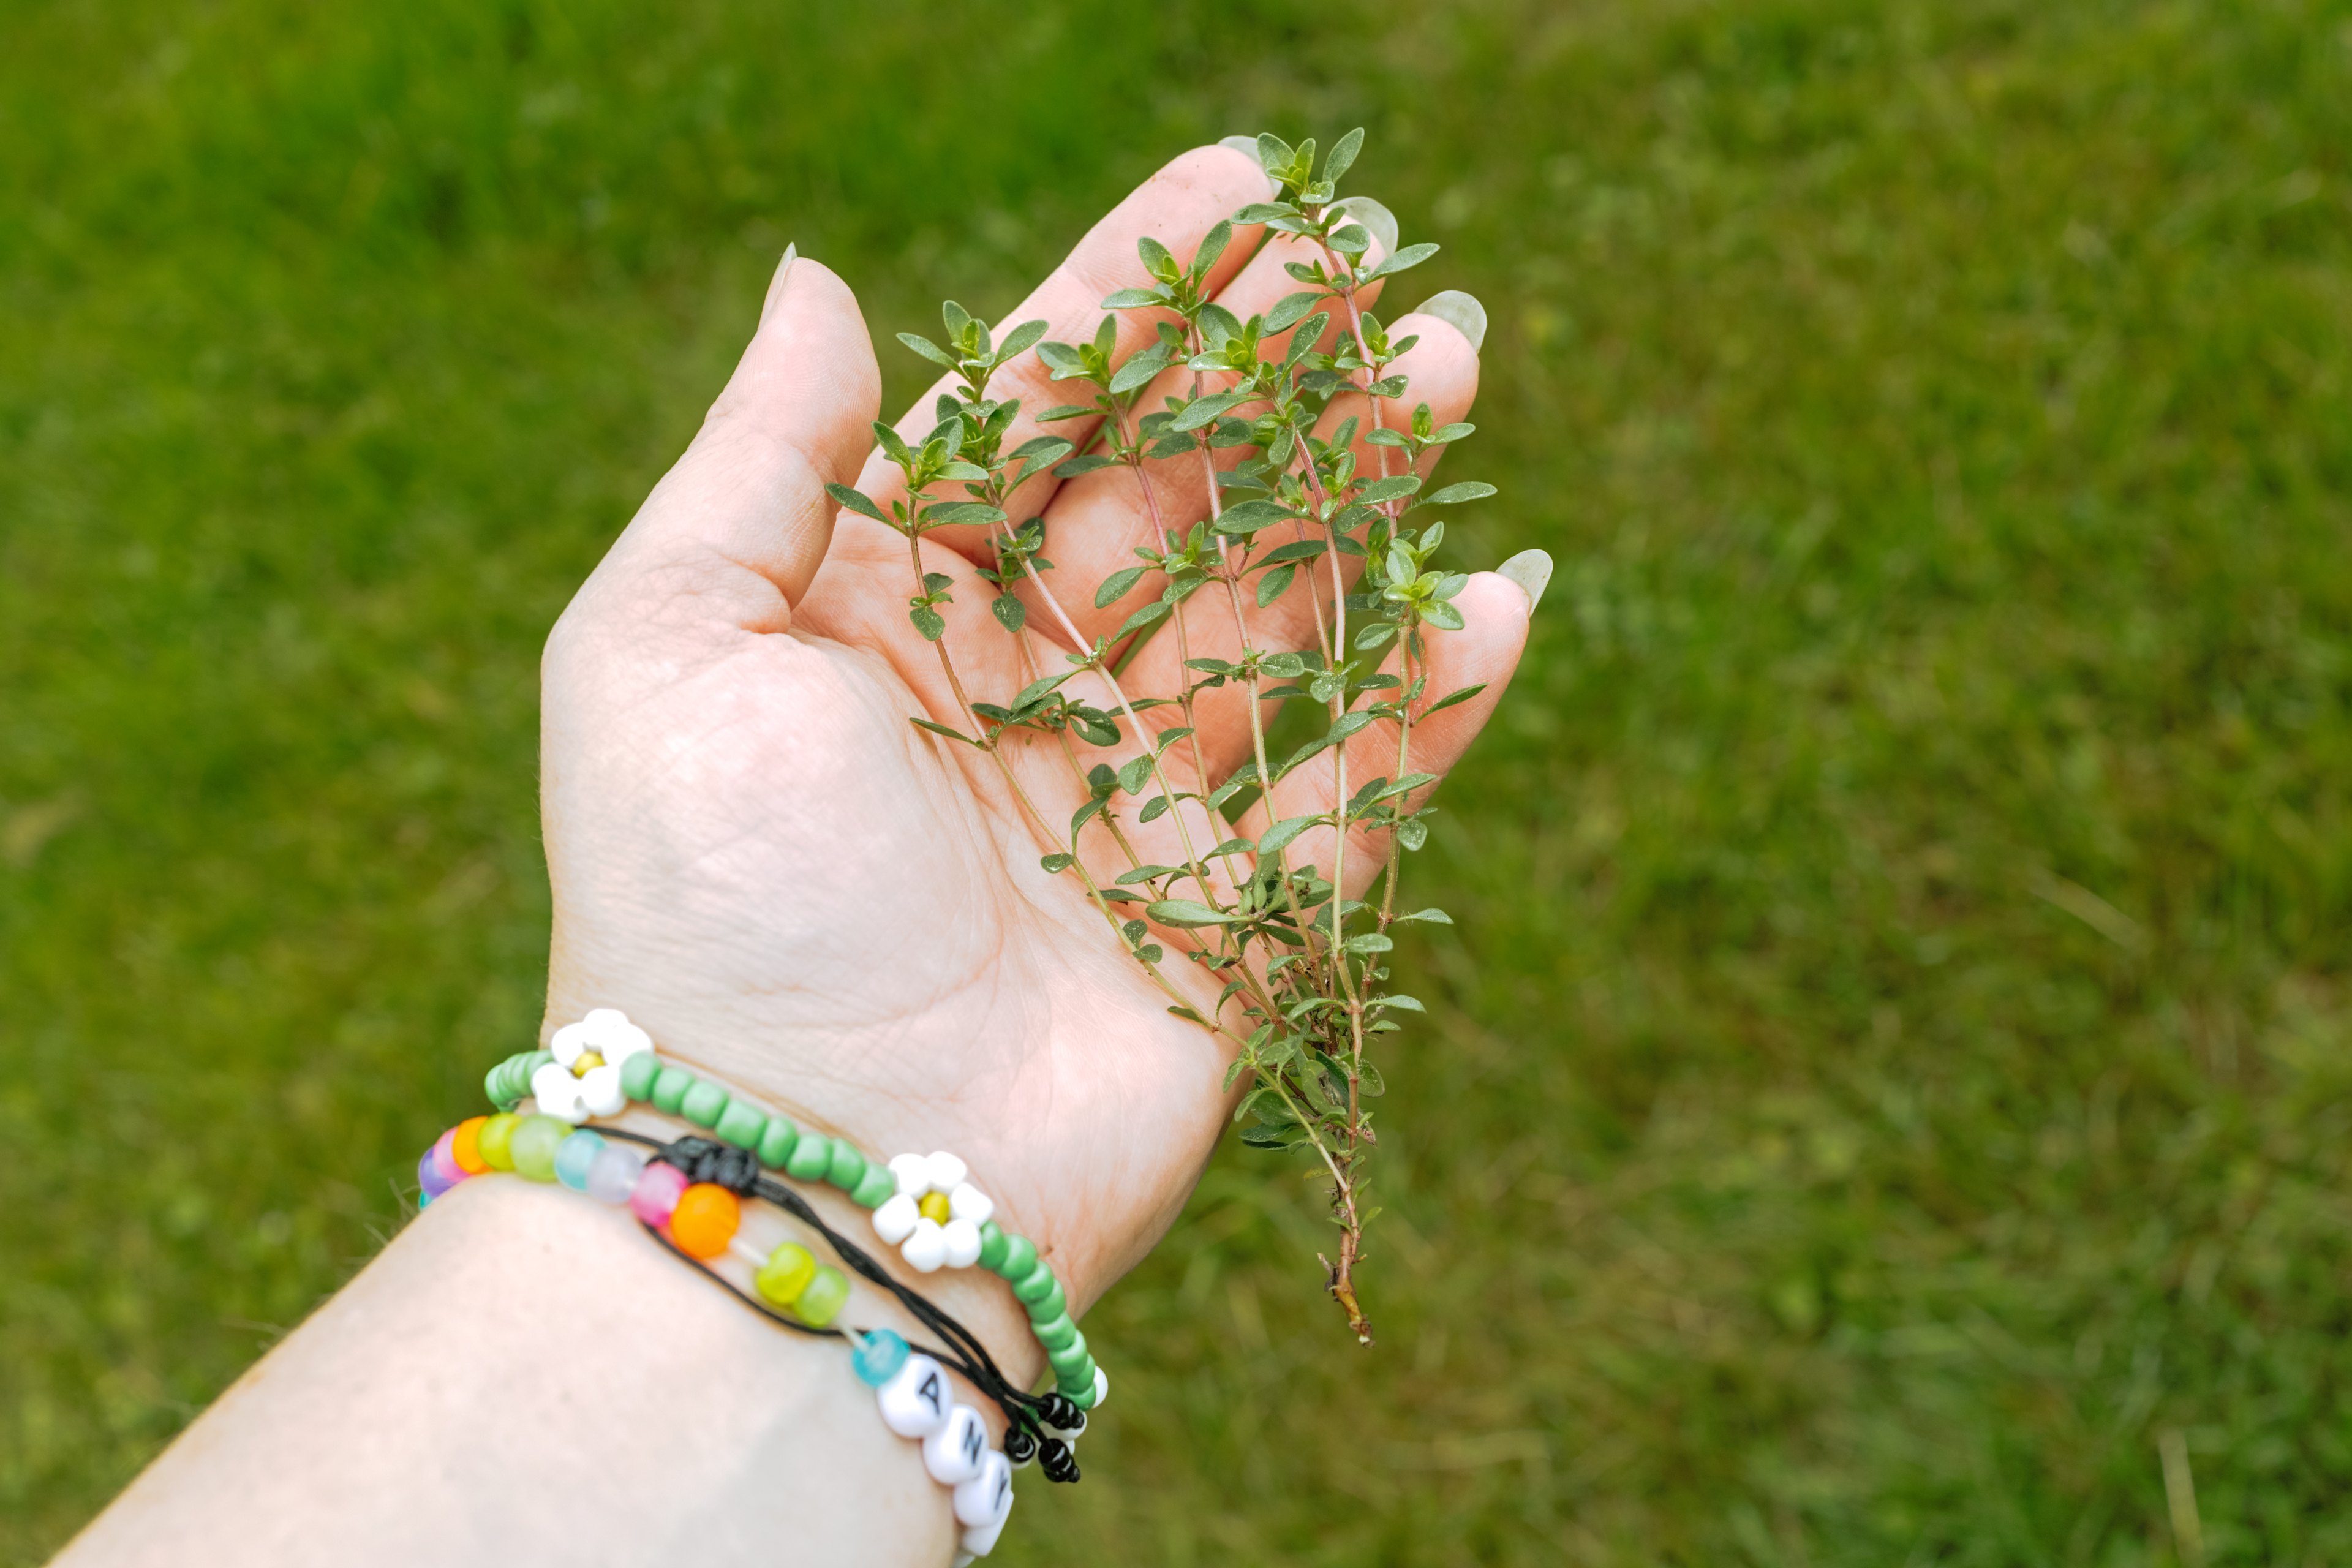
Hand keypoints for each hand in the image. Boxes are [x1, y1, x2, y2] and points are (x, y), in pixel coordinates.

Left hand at [538, 144, 1532, 1343]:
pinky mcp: (1223, 932)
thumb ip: (763, 457)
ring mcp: (1127, 817)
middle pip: (1177, 501)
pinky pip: (1351, 798)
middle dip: (1282, 383)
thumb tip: (824, 280)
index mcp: (883, 618)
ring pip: (1277, 621)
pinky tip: (1493, 601)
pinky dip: (1426, 706)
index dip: (1140, 299)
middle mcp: (1012, 702)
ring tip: (1452, 371)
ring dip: (1367, 501)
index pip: (1033, 416)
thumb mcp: (664, 643)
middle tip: (1392, 272)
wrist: (799, 1183)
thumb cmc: (710, 906)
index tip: (1252, 191)